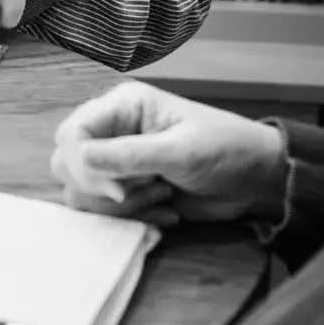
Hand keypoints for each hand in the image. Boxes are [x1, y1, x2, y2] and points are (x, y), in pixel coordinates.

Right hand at [49, 82, 287, 227]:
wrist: (256, 180)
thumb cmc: (225, 150)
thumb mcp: (181, 151)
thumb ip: (129, 155)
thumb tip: (78, 157)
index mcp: (123, 107)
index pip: (72, 132)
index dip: (84, 164)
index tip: (119, 189)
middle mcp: (114, 131)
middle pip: (67, 162)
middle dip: (101, 188)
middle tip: (139, 192)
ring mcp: (119, 163)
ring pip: (83, 192)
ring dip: (122, 205)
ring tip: (163, 196)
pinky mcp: (129, 190)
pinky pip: (106, 211)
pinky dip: (133, 217)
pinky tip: (166, 209)